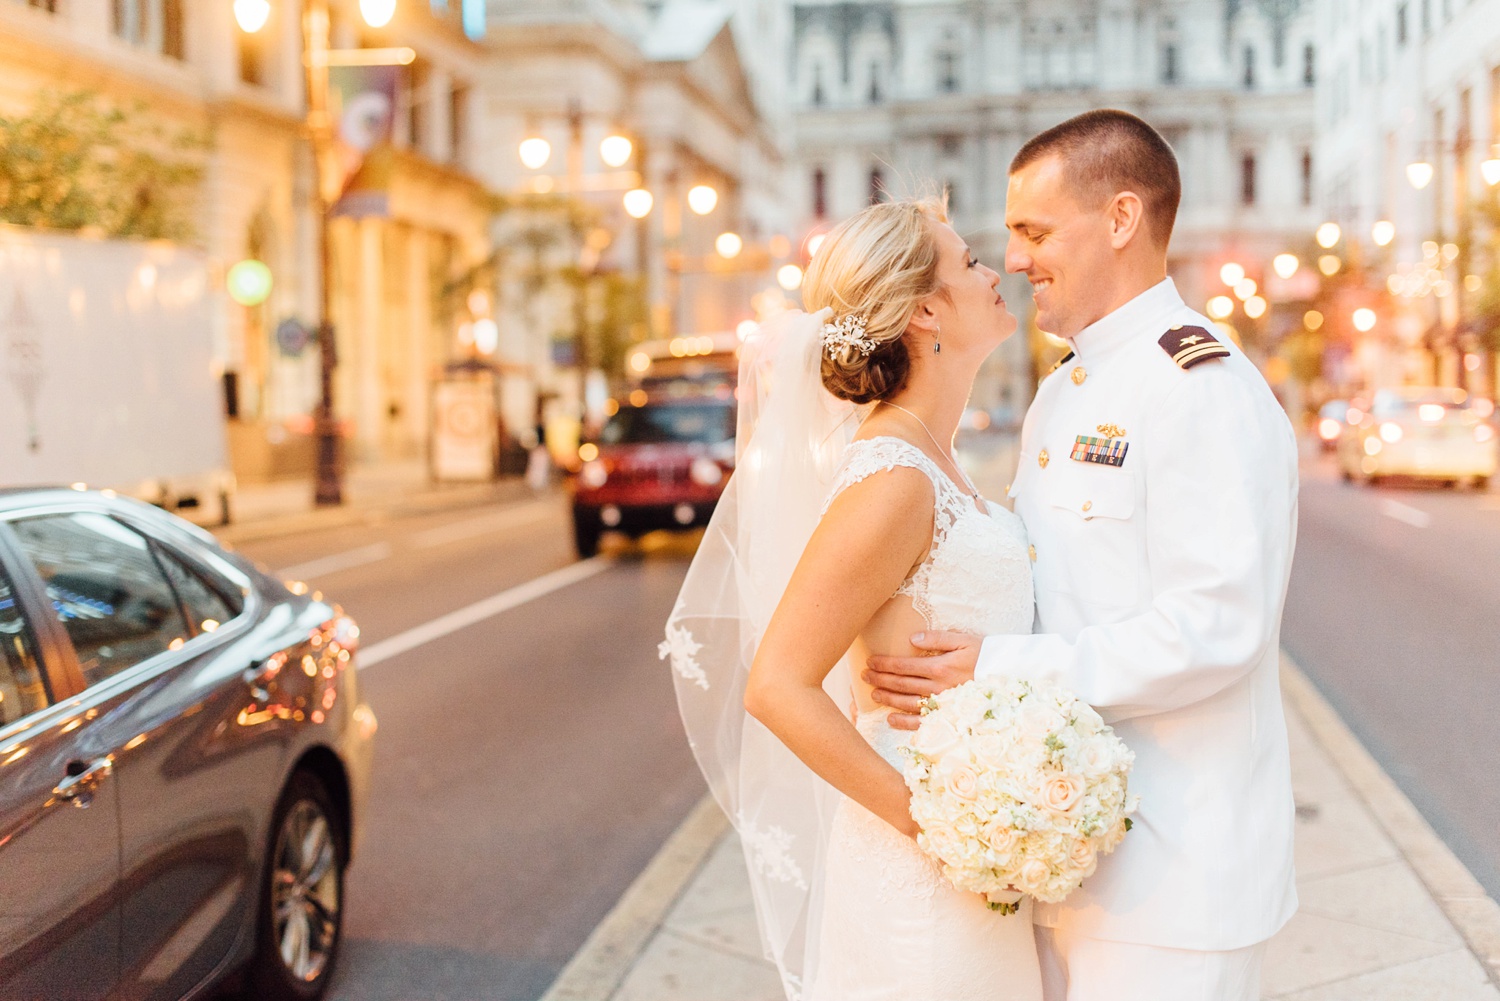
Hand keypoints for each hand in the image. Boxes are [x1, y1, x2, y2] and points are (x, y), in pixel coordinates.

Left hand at [863, 631, 980, 730]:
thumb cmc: (985, 656)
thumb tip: (912, 638)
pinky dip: (905, 723)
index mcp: (939, 667)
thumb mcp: (963, 640)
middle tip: (864, 676)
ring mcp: (942, 704)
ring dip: (887, 698)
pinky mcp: (947, 716)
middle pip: (901, 684)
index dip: (884, 664)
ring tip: (873, 694)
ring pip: (907, 703)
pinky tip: (891, 719)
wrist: (1007, 677)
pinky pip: (922, 723)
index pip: (903, 665)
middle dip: (880, 679)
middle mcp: (938, 687)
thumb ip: (937, 638)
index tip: (870, 661)